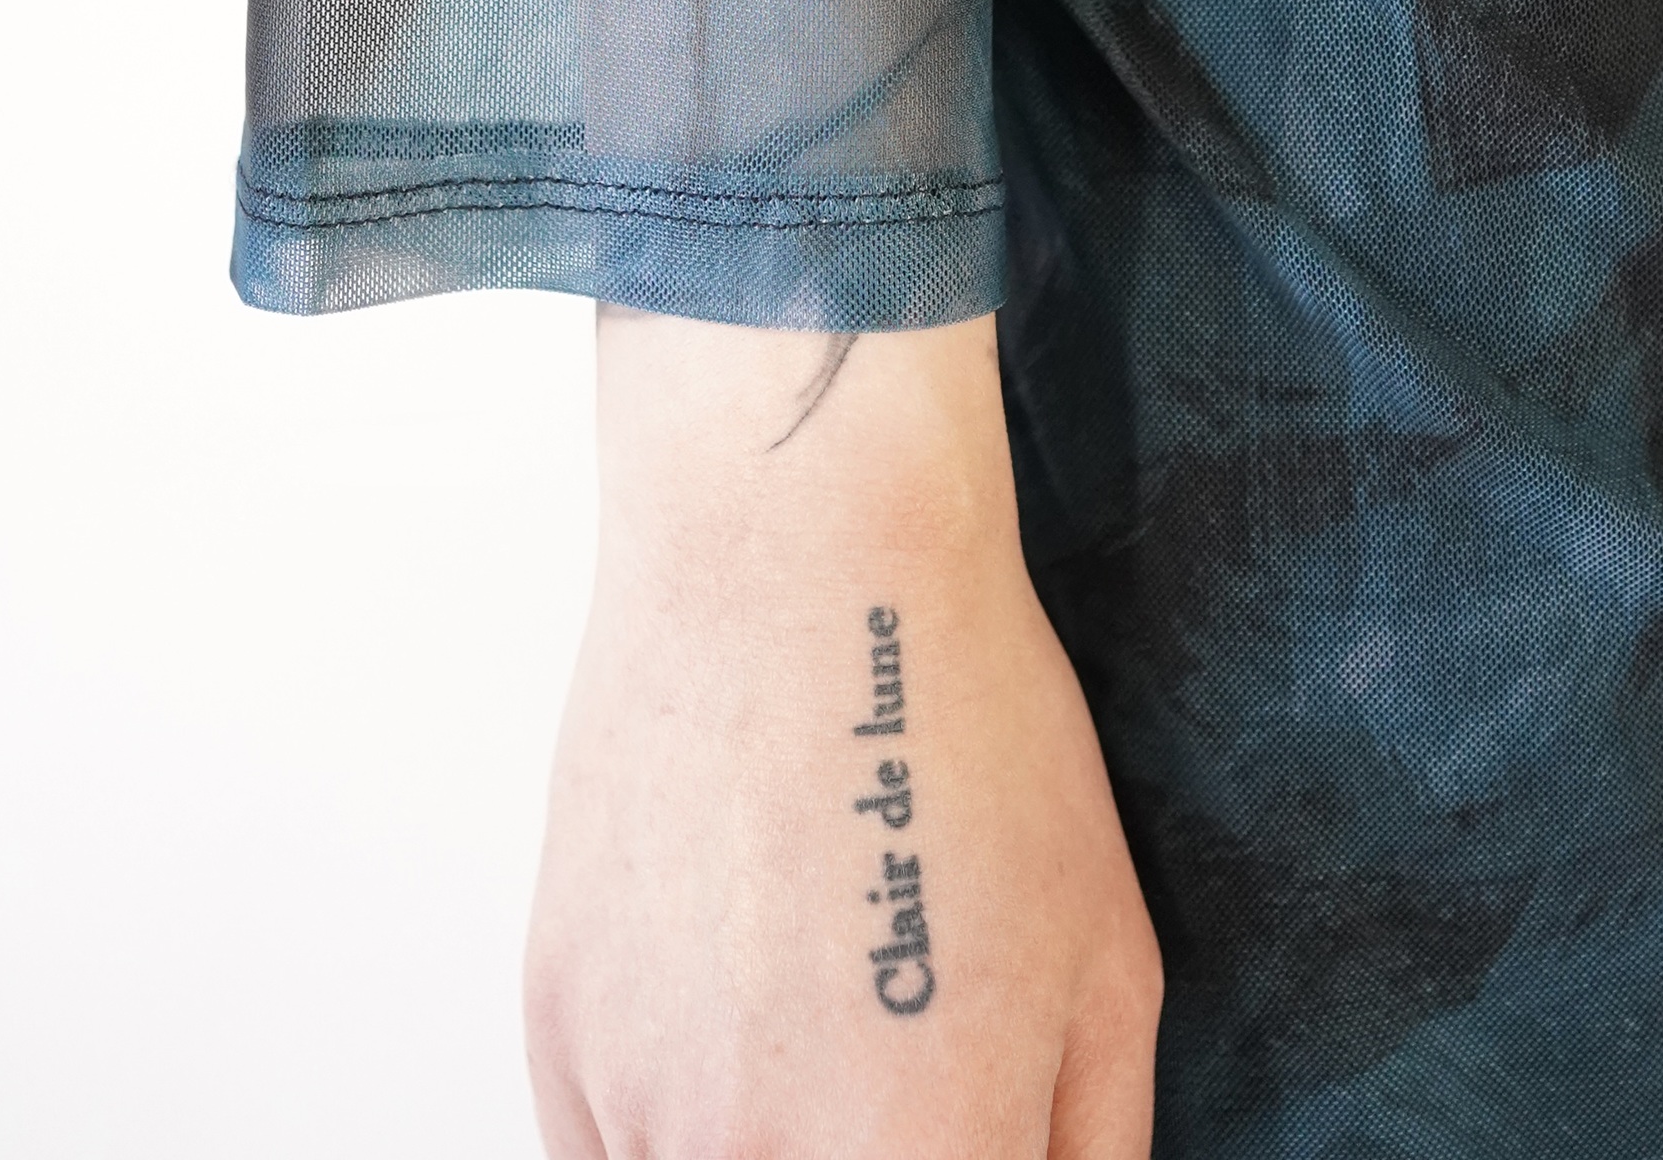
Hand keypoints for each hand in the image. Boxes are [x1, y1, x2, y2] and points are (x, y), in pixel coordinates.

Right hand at [524, 309, 1160, 1156]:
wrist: (798, 562)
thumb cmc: (958, 725)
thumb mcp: (1104, 958)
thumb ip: (1089, 1149)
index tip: (965, 1132)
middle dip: (871, 1145)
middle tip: (889, 1067)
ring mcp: (642, 1109)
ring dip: (771, 1138)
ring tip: (820, 1001)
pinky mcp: (559, 1038)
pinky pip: (614, 1155)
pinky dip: (677, 1118)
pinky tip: (739, 994)